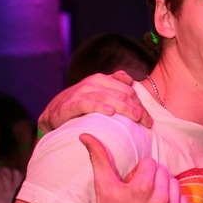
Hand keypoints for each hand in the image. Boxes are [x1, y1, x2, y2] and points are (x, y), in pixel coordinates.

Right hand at [38, 71, 152, 132]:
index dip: (141, 104)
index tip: (149, 120)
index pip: (128, 90)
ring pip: (108, 97)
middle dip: (136, 108)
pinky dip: (99, 107)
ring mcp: (82, 92)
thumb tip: (129, 80)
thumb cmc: (79, 106)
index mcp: (102, 80)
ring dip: (124, 107)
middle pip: (121, 93)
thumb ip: (113, 86)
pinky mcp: (71, 104)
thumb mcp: (97, 94)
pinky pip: (88, 104)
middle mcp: (93, 83)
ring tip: (136, 117)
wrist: (53, 114)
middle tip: (147, 123)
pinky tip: (110, 113)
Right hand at [77, 133, 196, 202]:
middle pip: (164, 173)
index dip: (139, 173)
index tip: (132, 186)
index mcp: (143, 186)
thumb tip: (87, 135)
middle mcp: (161, 198)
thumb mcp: (103, 185)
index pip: (150, 163)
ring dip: (166, 191)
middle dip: (153, 180)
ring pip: (176, 186)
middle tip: (141, 195)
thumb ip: (99, 157)